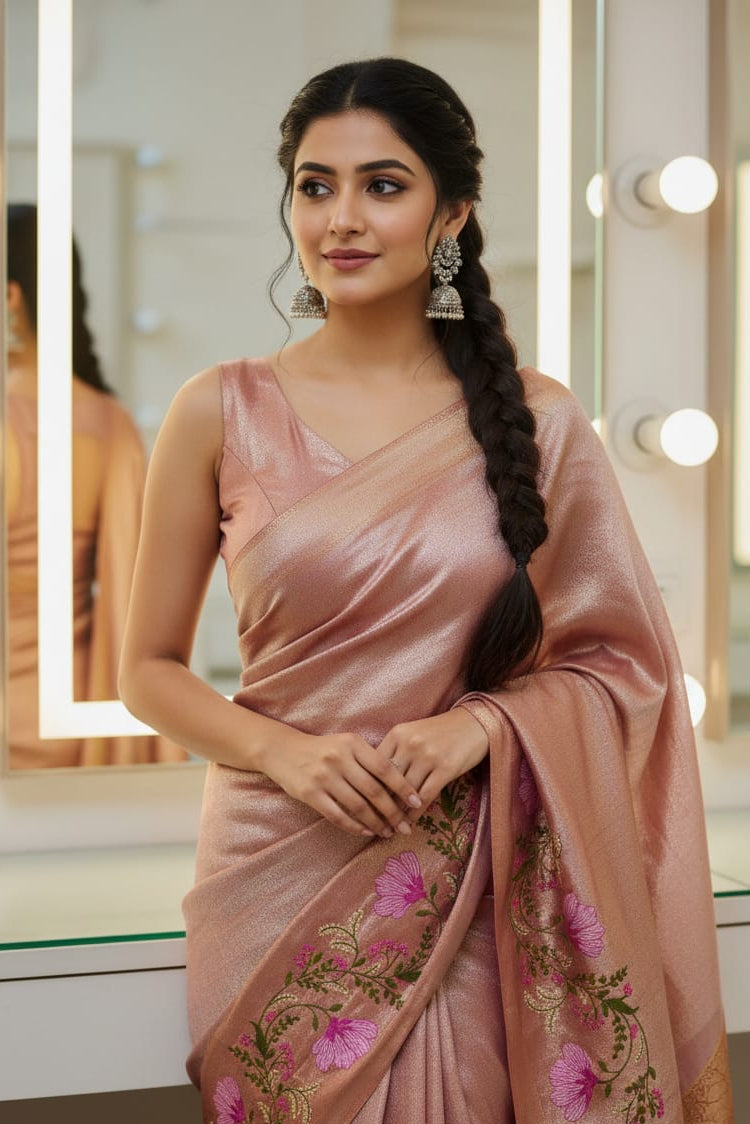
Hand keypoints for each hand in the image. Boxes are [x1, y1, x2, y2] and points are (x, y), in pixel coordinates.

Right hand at [256, 729, 423, 838]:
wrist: (283, 750)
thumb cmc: (323, 749)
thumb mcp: (346, 744)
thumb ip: (369, 759)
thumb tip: (401, 785)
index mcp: (353, 744)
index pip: (385, 768)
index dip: (403, 787)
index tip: (417, 802)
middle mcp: (339, 759)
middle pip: (374, 791)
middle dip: (393, 812)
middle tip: (406, 827)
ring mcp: (323, 777)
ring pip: (358, 807)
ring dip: (376, 823)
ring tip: (388, 833)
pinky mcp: (310, 794)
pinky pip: (338, 815)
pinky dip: (354, 826)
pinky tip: (366, 832)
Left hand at [376, 709, 489, 820]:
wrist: (473, 723)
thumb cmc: (439, 732)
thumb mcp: (412, 735)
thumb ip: (393, 753)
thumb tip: (373, 782)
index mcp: (397, 734)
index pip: (374, 766)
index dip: (367, 789)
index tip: (363, 806)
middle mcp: (410, 744)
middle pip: (388, 781)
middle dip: (380, 806)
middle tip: (373, 824)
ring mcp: (428, 756)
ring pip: (405, 793)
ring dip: (397, 814)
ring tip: (391, 828)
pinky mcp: (446, 768)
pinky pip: (425, 797)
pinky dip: (415, 813)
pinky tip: (410, 823)